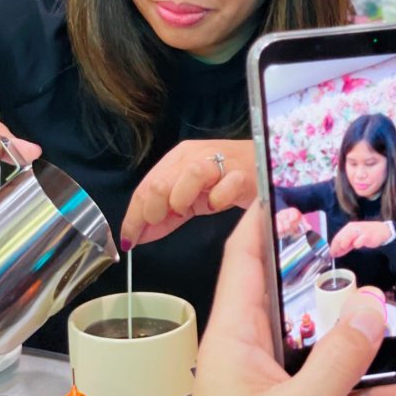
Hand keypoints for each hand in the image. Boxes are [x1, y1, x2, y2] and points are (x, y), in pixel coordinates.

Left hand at [120, 139, 256, 248]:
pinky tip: (217, 204)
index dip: (133, 217)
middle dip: (153, 210)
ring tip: (186, 210)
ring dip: (181, 199)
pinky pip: (224, 187)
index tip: (128, 240)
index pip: (145, 187)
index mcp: (177, 159)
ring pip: (189, 175)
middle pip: (160, 182)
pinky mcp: (241, 173)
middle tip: (163, 220)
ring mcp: (219, 161)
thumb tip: (136, 237)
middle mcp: (194, 155)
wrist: (267, 166)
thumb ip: (164, 218)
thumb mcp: (189, 200)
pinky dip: (217, 200)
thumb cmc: (224, 181)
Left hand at [184, 203, 395, 395]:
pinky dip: (388, 391)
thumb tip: (372, 306)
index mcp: (235, 337)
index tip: (297, 189)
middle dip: (349, 275)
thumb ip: (337, 359)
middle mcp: (258, 354)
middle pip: (305, 299)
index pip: (246, 259)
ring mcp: (285, 388)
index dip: (266, 220)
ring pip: (337, 347)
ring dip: (383, 334)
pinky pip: (351, 395)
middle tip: (385, 245)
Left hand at [330, 221, 391, 256]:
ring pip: (349, 236)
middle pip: (341, 237)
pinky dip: (358, 242)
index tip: (331, 254)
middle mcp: (352, 228)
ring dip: (344, 242)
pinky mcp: (367, 235)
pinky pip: (361, 239)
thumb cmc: (366, 234)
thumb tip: (336, 253)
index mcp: (348, 228)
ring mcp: (359, 231)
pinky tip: (357, 246)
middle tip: (334, 254)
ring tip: (343, 248)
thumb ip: (346, 246)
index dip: (333, 246)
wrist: (381, 230)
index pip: (337, 237)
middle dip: (336, 247)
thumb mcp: (354, 240)